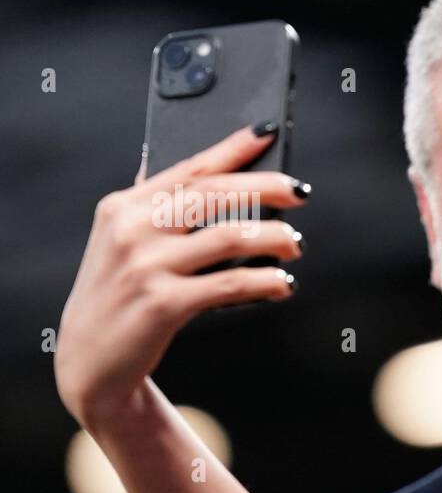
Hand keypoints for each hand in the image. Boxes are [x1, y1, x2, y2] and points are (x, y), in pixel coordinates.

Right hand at [55, 125, 307, 431]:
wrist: (89, 360)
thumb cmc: (119, 295)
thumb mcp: (120, 242)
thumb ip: (152, 204)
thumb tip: (199, 166)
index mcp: (123, 206)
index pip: (188, 167)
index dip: (232, 147)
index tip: (267, 132)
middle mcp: (131, 230)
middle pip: (215, 194)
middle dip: (266, 188)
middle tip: (301, 192)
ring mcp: (146, 266)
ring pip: (231, 236)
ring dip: (276, 238)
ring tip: (294, 244)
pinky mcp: (164, 304)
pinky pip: (232, 284)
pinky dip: (267, 281)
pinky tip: (284, 284)